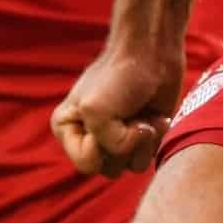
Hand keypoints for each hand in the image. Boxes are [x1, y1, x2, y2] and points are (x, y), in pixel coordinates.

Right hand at [52, 42, 183, 177]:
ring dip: (142, 142)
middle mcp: (89, 137)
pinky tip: (155, 117)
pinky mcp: (142, 137)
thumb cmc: (118, 76)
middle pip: (108, 169)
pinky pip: (149, 158)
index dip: (100, 147)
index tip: (106, 117)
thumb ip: (108, 146)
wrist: (151, 53)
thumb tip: (134, 151)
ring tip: (143, 116)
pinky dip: (155, 137)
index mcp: (67, 128)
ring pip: (130, 167)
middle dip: (123, 145)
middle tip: (127, 116)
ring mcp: (118, 138)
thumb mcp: (97, 112)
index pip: (85, 165)